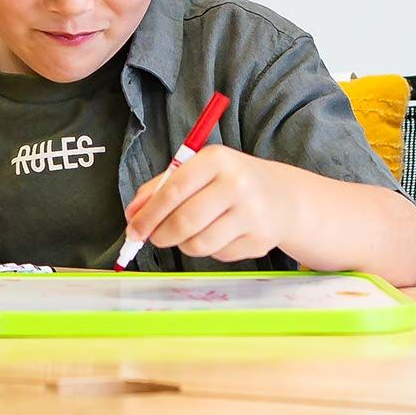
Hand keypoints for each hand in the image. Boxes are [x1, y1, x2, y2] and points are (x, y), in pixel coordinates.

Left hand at [123, 146, 294, 262]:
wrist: (282, 196)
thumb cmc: (229, 181)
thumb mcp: (198, 171)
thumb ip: (162, 188)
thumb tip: (133, 215)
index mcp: (216, 159)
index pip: (174, 189)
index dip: (149, 214)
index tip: (134, 229)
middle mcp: (237, 184)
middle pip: (184, 221)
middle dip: (161, 235)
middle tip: (154, 238)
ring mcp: (252, 214)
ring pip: (198, 244)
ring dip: (184, 245)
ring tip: (189, 233)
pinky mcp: (259, 240)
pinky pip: (218, 255)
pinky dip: (209, 250)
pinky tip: (219, 235)